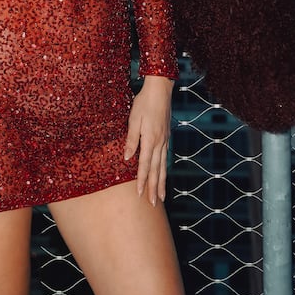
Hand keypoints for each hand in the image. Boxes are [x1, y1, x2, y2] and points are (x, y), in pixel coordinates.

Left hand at [124, 76, 173, 205]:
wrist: (160, 90)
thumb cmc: (144, 103)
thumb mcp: (133, 119)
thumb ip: (131, 140)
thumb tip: (127, 159)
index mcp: (150, 139)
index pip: (144, 165)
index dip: (141, 181)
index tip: (139, 195)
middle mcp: (159, 143)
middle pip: (156, 170)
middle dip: (154, 188)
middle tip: (152, 204)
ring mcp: (165, 140)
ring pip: (162, 166)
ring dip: (161, 183)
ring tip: (161, 198)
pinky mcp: (166, 137)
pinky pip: (165, 159)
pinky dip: (164, 171)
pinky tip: (163, 176)